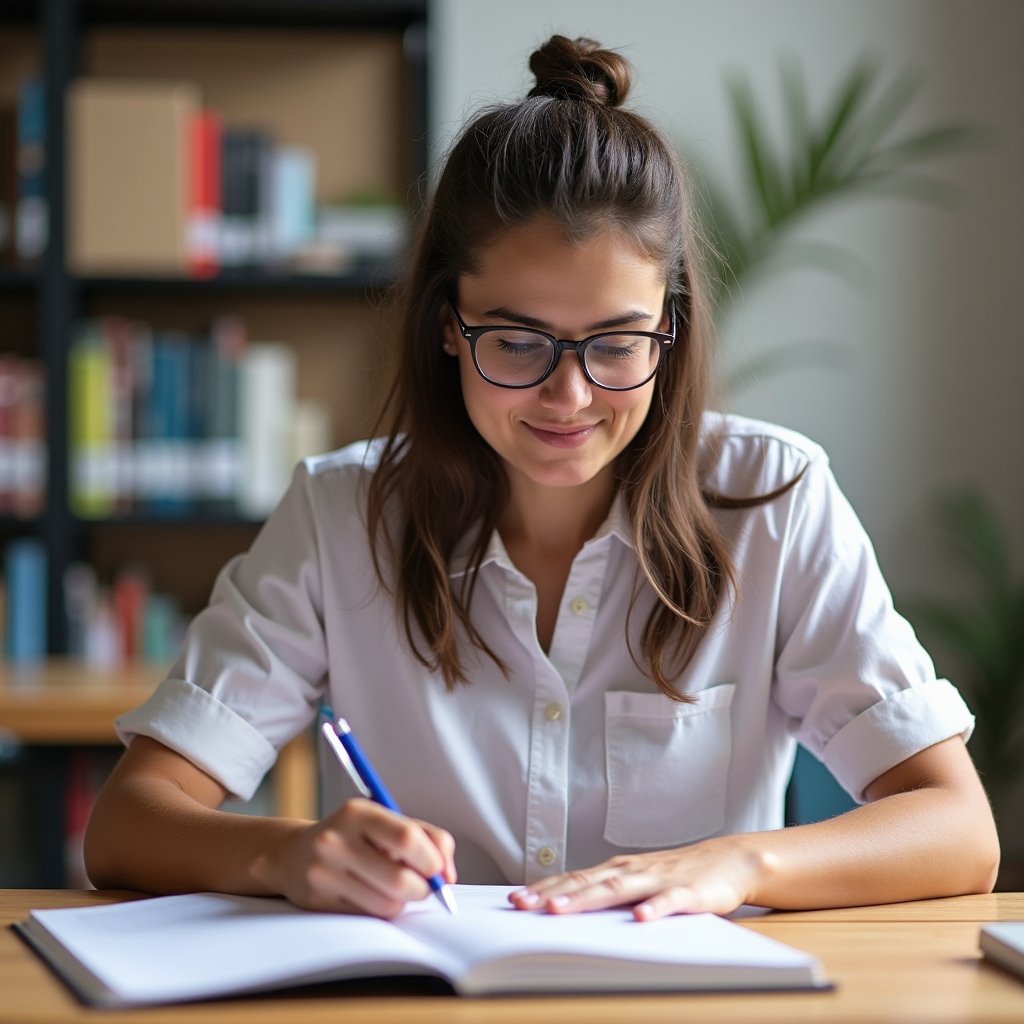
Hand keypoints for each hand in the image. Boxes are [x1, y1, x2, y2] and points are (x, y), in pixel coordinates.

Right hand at [265, 798, 455, 917]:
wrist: (294, 853)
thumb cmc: (353, 836)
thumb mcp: (385, 822)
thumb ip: (426, 837)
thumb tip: (448, 874)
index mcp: (358, 813)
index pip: (406, 838)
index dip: (432, 859)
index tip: (438, 869)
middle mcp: (336, 840)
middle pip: (399, 879)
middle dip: (422, 888)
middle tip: (422, 886)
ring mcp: (324, 872)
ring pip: (386, 903)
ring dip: (402, 902)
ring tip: (394, 889)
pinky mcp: (317, 900)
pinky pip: (367, 916)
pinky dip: (380, 910)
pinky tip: (371, 895)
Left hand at [508, 836, 761, 920]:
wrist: (728, 860)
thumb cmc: (676, 873)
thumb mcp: (637, 881)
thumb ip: (608, 892)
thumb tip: (567, 905)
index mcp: (618, 870)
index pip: (574, 878)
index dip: (544, 888)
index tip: (515, 899)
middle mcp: (632, 871)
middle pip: (588, 883)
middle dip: (554, 894)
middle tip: (524, 905)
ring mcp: (658, 879)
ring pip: (618, 890)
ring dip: (587, 898)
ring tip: (561, 909)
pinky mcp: (688, 892)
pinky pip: (669, 902)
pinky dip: (654, 909)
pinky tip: (640, 918)